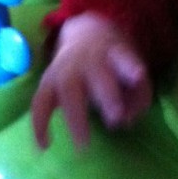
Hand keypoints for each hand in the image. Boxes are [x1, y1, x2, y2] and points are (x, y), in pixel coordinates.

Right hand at [32, 12, 151, 149]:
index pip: (124, 58)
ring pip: (68, 90)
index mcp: (113, 53)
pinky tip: (45, 146)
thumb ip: (137, 93)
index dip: (130, 67)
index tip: (138, 77)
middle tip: (116, 119)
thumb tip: (128, 120)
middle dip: (107, 96)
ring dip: (76, 118)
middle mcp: (89, 59)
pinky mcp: (47, 82)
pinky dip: (39, 125)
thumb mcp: (130, 66)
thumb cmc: (111, 59)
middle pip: (97, 75)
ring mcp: (66, 69)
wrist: (84, 33)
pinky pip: (39, 103)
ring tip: (83, 145)